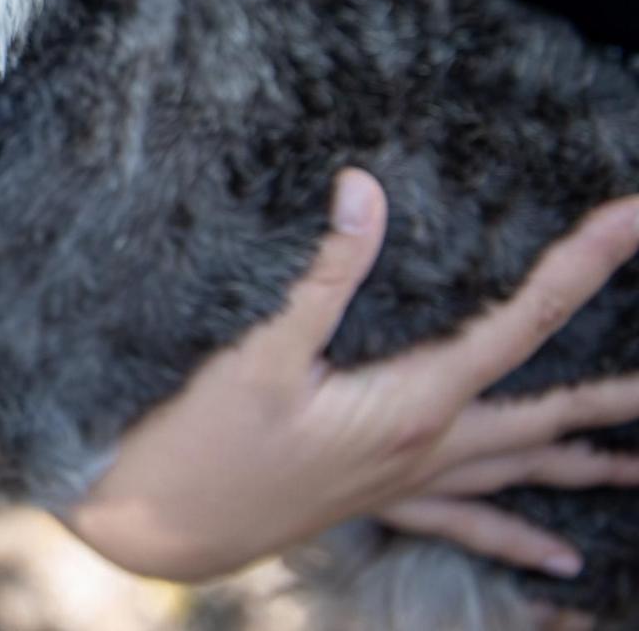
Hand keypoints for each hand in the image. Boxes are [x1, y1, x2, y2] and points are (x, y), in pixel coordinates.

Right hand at [62, 170, 638, 583]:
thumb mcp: (259, 351)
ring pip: (520, 471)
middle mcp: (428, 447)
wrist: (161, 524)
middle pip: (548, 412)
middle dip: (617, 389)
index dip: (580, 263)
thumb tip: (364, 188)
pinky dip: (517, 538)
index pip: (521, 322)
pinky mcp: (377, 501)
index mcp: (412, 401)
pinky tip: (559, 564)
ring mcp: (407, 482)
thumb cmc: (205, 439)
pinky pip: (467, 525)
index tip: (630, 217)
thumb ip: (324, 273)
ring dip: (586, 462)